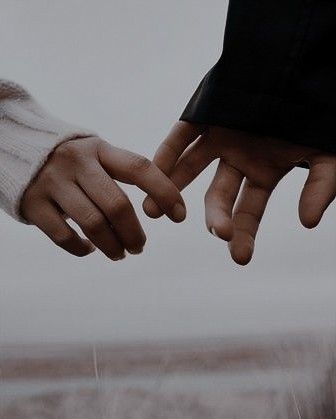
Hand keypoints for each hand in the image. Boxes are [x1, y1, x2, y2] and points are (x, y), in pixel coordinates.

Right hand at [21, 137, 185, 259]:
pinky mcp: (33, 203)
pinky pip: (64, 237)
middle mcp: (77, 163)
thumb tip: (155, 206)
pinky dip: (82, 249)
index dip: (165, 192)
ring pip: (94, 225)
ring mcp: (53, 183)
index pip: (141, 168)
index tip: (180, 216)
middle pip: (118, 206)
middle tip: (140, 247)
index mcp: (99, 149)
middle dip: (135, 234)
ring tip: (120, 253)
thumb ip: (119, 173)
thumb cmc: (68, 157)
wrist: (13, 144)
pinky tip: (90, 249)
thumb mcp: (94, 153)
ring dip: (113, 246)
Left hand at [143, 122, 335, 264]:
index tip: (240, 257)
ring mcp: (220, 136)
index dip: (244, 233)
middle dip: (217, 216)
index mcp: (263, 172)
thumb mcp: (327, 153)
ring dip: (172, 188)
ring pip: (192, 167)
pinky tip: (155, 172)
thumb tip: (309, 223)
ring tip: (153, 212)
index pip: (249, 210)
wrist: (303, 62)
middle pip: (220, 195)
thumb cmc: (318, 110)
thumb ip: (321, 186)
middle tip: (217, 232)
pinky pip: (182, 135)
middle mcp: (238, 158)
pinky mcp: (206, 112)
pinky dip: (168, 152)